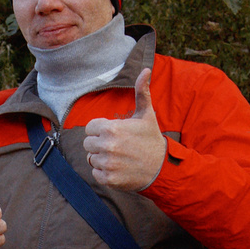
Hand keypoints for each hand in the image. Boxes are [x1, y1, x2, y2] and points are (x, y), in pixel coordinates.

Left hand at [81, 62, 167, 190]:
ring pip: (91, 159)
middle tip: (117, 147)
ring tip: (119, 158)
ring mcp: (107, 163)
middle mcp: (107, 145)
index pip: (89, 128)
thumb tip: (146, 69)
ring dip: (102, 159)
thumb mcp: (146, 114)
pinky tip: (118, 169)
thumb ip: (141, 92)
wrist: (162, 167)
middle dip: (99, 145)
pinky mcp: (108, 178)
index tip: (113, 134)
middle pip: (88, 144)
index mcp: (111, 127)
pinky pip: (95, 173)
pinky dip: (104, 173)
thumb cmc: (151, 139)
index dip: (100, 130)